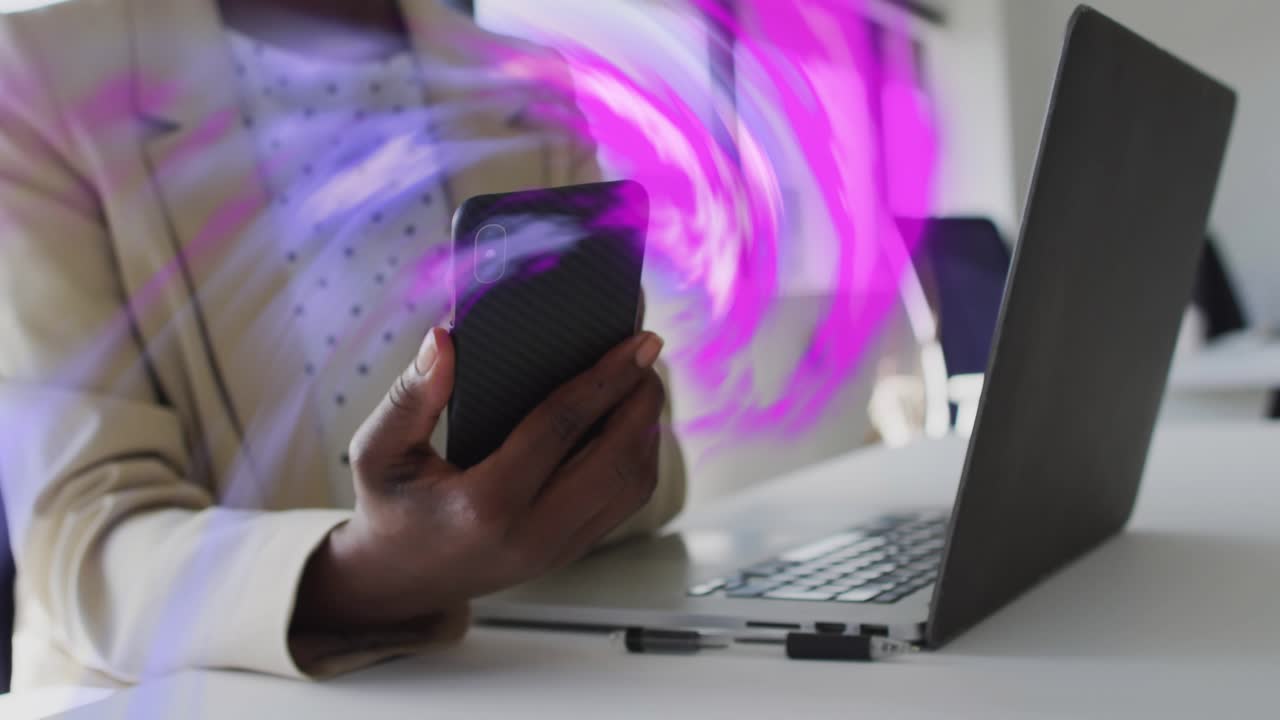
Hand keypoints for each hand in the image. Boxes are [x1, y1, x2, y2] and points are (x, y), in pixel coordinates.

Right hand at [293, 327, 667, 629]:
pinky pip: (623, 503)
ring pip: (631, 486)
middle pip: (616, 460)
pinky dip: (639, 458)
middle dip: (641, 401)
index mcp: (484, 504)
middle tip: (650, 354)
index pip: (560, 429)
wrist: (397, 579)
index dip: (605, 380)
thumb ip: (411, 394)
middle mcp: (530, 534)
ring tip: (644, 382)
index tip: (638, 342)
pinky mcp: (569, 553)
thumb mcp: (378, 450)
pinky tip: (632, 422)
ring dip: (648, 430)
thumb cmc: (389, 506)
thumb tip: (445, 337)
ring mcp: (556, 550)